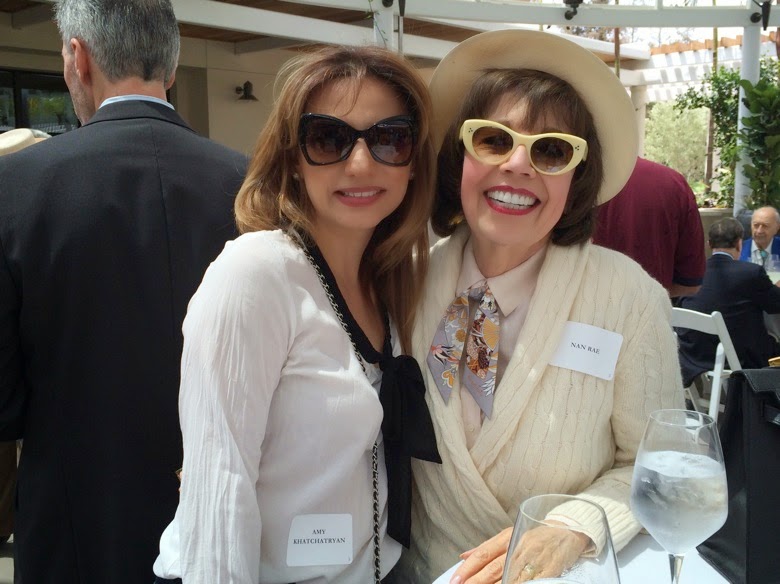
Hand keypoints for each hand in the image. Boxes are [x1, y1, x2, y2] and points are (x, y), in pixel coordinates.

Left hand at [450, 522, 589, 583]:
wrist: (568, 531)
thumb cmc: (536, 535)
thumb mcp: (510, 534)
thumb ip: (487, 547)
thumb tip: (464, 556)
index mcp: (507, 537)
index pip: (483, 554)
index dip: (468, 568)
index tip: (455, 580)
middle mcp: (517, 547)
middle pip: (492, 568)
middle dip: (475, 581)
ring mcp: (532, 559)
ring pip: (508, 577)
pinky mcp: (547, 570)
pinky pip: (529, 582)